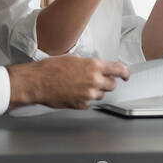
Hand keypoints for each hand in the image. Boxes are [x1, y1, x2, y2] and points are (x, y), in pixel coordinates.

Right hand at [6, 55, 130, 109]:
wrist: (37, 83)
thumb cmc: (50, 69)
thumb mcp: (73, 58)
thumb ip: (88, 63)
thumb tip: (95, 67)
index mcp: (94, 66)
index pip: (119, 70)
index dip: (125, 73)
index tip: (126, 75)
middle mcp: (94, 80)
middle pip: (112, 85)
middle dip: (107, 83)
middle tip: (98, 80)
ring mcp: (88, 94)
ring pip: (101, 95)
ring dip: (95, 91)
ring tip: (80, 86)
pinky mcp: (81, 104)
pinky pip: (89, 102)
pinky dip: (84, 99)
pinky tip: (73, 93)